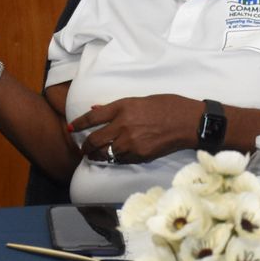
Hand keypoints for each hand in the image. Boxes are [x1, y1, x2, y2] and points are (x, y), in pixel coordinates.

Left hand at [71, 95, 199, 163]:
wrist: (188, 122)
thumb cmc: (168, 105)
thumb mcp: (140, 100)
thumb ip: (117, 107)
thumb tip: (97, 110)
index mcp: (123, 107)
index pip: (92, 117)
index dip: (78, 124)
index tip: (70, 129)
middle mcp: (123, 125)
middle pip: (94, 140)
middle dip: (85, 147)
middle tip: (83, 149)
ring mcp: (130, 142)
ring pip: (105, 153)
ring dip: (98, 156)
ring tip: (95, 156)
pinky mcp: (139, 155)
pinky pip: (120, 160)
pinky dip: (115, 159)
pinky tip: (113, 158)